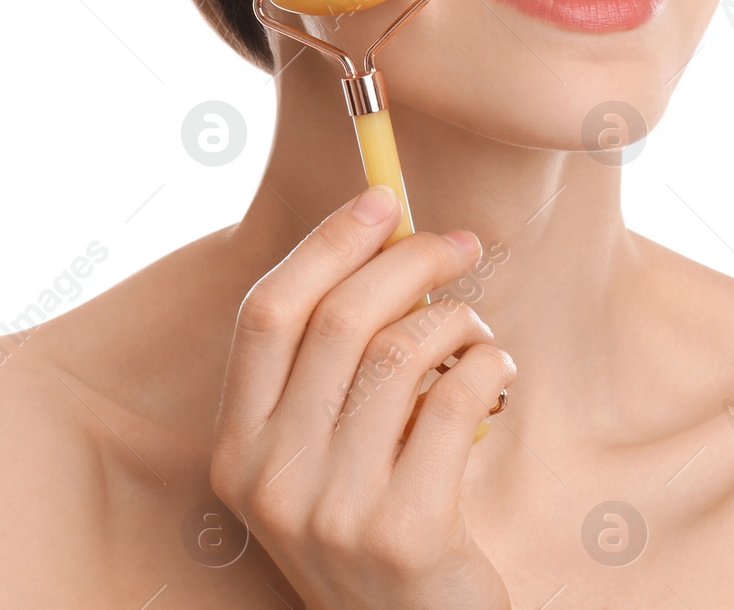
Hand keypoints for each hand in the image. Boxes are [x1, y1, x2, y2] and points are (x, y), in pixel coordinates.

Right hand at [210, 184, 515, 608]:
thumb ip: (329, 369)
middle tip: (457, 244)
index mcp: (237, 449)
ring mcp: (334, 510)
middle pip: (340, 320)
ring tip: (477, 330)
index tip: (380, 200)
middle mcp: (272, 478)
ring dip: (456, 319)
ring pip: (403, 354)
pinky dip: (487, 363)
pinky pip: (453, 400)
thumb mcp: (320, 455)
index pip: (267, 314)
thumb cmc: (375, 523)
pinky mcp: (405, 531)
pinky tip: (496, 368)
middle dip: (409, 261)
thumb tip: (384, 240)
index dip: (325, 245)